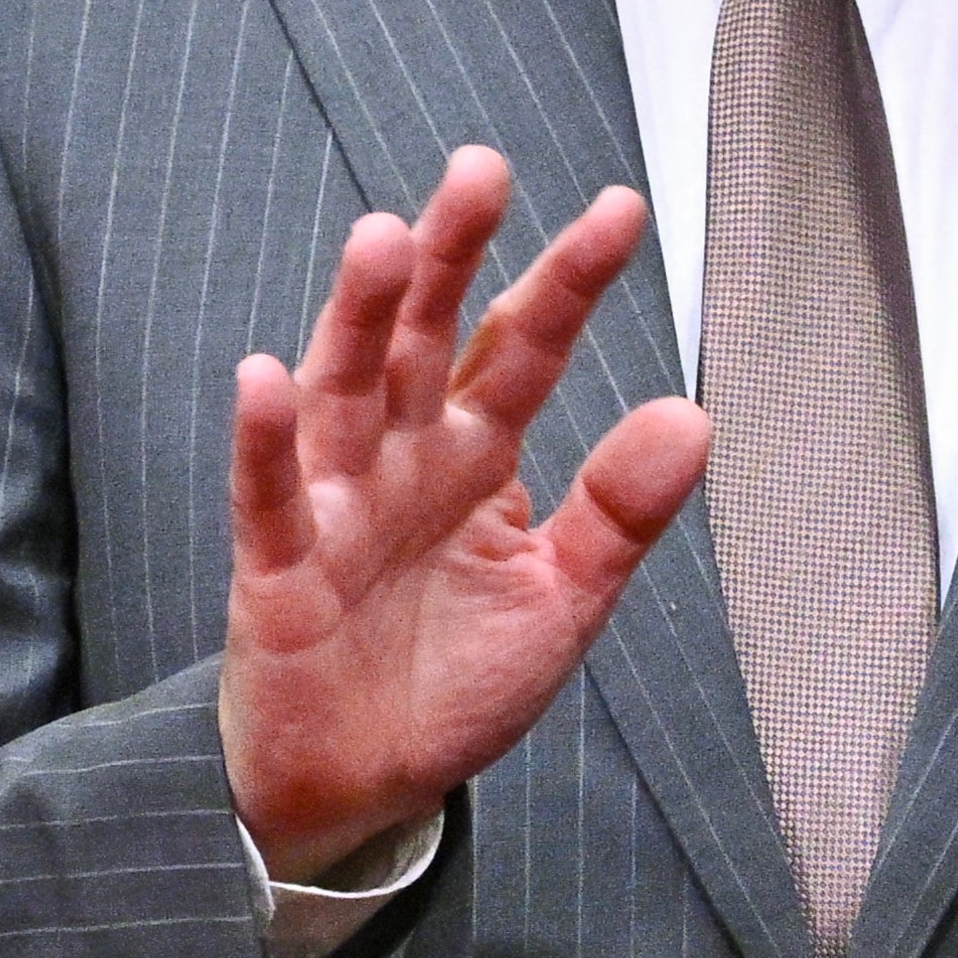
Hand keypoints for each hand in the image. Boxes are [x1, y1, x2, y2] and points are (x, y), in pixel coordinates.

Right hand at [219, 148, 710, 881]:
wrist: (360, 785)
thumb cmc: (452, 681)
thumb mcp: (561, 599)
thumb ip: (619, 512)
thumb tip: (694, 416)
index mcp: (478, 454)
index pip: (526, 347)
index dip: (567, 281)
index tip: (620, 211)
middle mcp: (405, 455)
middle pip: (426, 335)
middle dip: (452, 254)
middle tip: (481, 172)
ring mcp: (337, 501)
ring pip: (344, 387)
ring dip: (359, 315)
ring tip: (384, 240)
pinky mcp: (279, 564)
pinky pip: (271, 492)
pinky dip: (265, 437)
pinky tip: (263, 376)